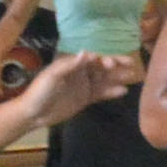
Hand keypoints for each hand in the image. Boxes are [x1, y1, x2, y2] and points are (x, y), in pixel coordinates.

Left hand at [22, 53, 136, 124]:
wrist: (33, 114)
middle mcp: (80, 73)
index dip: (103, 59)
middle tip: (131, 63)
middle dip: (116, 64)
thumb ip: (70, 65)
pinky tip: (123, 91)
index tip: (112, 63)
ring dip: (118, 77)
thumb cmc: (40, 91)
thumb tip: (88, 52)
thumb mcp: (52, 76)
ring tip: (132, 76)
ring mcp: (84, 86)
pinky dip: (112, 92)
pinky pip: (101, 94)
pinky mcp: (85, 99)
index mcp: (72, 64)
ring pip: (105, 79)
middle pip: (101, 67)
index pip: (92, 58)